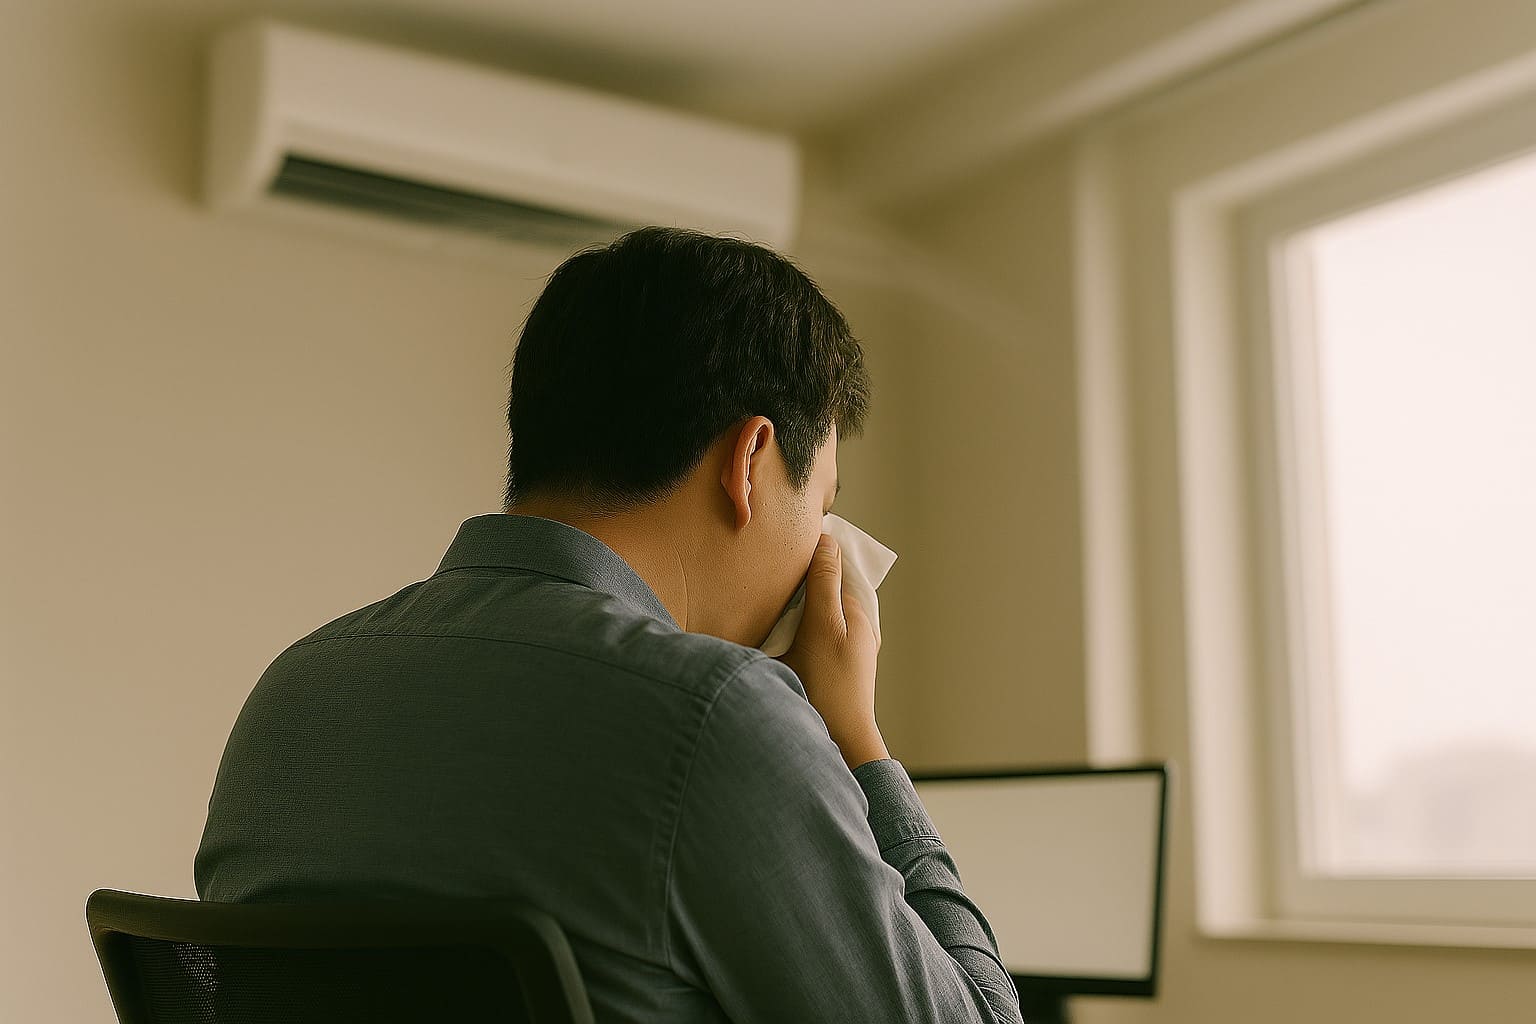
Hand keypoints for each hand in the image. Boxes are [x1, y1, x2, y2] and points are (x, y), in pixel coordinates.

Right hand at [772, 533, 887, 769]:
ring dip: (792, 604)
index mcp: (858, 613)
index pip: (837, 568)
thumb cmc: (830, 685)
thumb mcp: (824, 626)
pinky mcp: (822, 668)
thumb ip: (824, 583)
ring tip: (765, 594)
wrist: (836, 741)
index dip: (815, 553)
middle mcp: (852, 629)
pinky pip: (804, 636)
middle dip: (802, 578)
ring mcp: (838, 650)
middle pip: (823, 591)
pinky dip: (789, 627)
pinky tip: (770, 630)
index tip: (788, 539)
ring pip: (812, 614)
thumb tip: (826, 540)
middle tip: (769, 563)